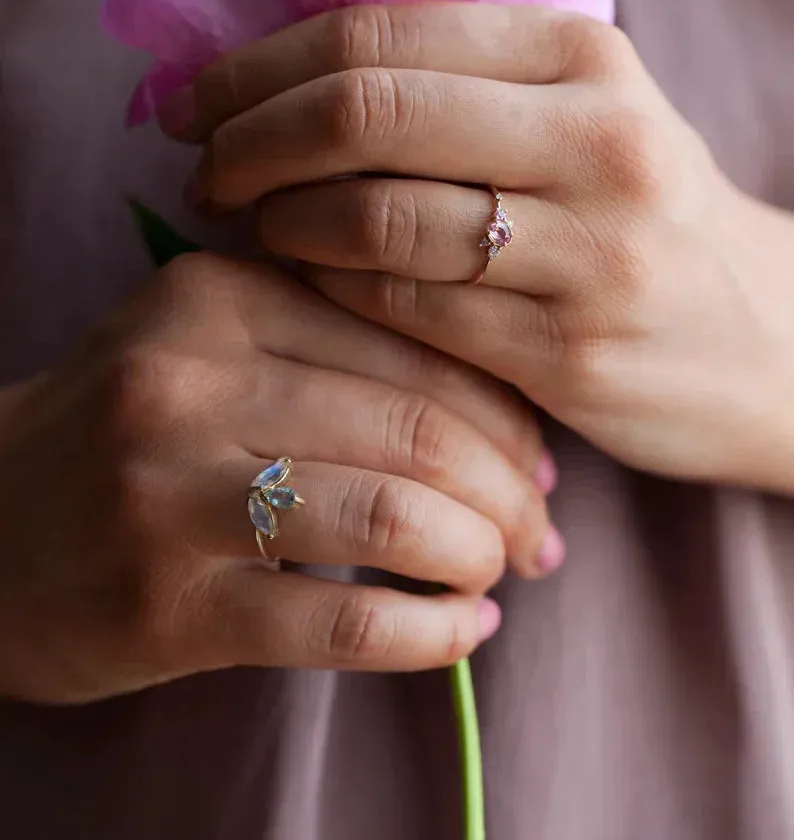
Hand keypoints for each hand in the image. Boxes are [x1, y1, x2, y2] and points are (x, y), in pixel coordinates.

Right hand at [0, 254, 558, 704]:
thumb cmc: (127, 432)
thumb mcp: (210, 346)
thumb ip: (337, 349)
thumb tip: (509, 421)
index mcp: (220, 294)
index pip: (415, 339)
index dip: (506, 410)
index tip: (541, 461)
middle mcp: (191, 378)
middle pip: (417, 428)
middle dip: (511, 490)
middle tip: (540, 533)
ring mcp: (170, 492)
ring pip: (394, 516)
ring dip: (479, 556)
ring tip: (499, 576)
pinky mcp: (163, 604)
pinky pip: (343, 622)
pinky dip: (431, 633)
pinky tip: (461, 632)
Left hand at [167, 3, 793, 491]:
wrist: (768, 339)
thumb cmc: (642, 216)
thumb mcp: (581, 115)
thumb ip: (458, 79)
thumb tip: (279, 69)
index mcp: (582, 54)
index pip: (376, 34)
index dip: (258, 66)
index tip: (196, 102)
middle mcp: (594, 138)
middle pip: (364, 113)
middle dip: (250, 139)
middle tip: (204, 168)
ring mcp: (589, 248)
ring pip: (375, 217)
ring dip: (279, 221)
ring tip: (248, 224)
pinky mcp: (569, 348)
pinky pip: (403, 307)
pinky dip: (327, 287)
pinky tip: (304, 279)